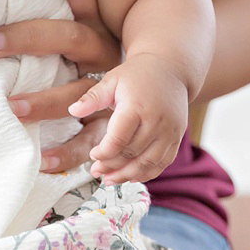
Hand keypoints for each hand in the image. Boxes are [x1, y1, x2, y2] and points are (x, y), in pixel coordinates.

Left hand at [0, 0, 123, 173]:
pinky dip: (67, 152)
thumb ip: (55, 1)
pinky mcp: (111, 120)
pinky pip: (90, 137)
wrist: (160, 78)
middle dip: (29, 38)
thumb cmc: (98, 43)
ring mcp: (110, 87)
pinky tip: (42, 161)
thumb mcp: (88, 16)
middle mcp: (105, 50)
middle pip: (71, 37)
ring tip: (11, 108)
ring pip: (79, 92)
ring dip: (45, 101)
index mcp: (99, 19)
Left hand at [70, 53, 187, 183]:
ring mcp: (170, 131)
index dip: (103, 152)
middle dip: (111, 166)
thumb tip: (72, 110)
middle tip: (96, 171)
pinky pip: (162, 163)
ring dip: (127, 175)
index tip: (93, 154)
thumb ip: (92, 98)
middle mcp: (157, 121)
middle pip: (132, 153)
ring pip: (148, 163)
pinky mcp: (177, 138)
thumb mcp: (112, 80)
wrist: (170, 69)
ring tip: (110, 180)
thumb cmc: (137, 75)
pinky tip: (131, 176)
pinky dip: (146, 173)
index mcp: (138, 107)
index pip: (119, 139)